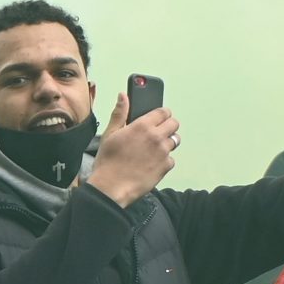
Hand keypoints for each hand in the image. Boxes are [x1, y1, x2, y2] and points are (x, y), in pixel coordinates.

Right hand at [88, 90, 176, 206]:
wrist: (111, 187)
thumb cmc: (108, 161)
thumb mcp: (109, 134)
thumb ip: (120, 113)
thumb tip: (123, 96)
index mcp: (142, 126)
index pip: (163, 111)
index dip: (162, 114)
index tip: (158, 117)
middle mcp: (156, 137)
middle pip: (174, 124)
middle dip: (168, 126)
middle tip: (158, 132)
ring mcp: (163, 152)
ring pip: (175, 141)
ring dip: (168, 142)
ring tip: (155, 148)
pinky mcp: (166, 167)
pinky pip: (171, 159)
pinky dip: (164, 160)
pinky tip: (152, 163)